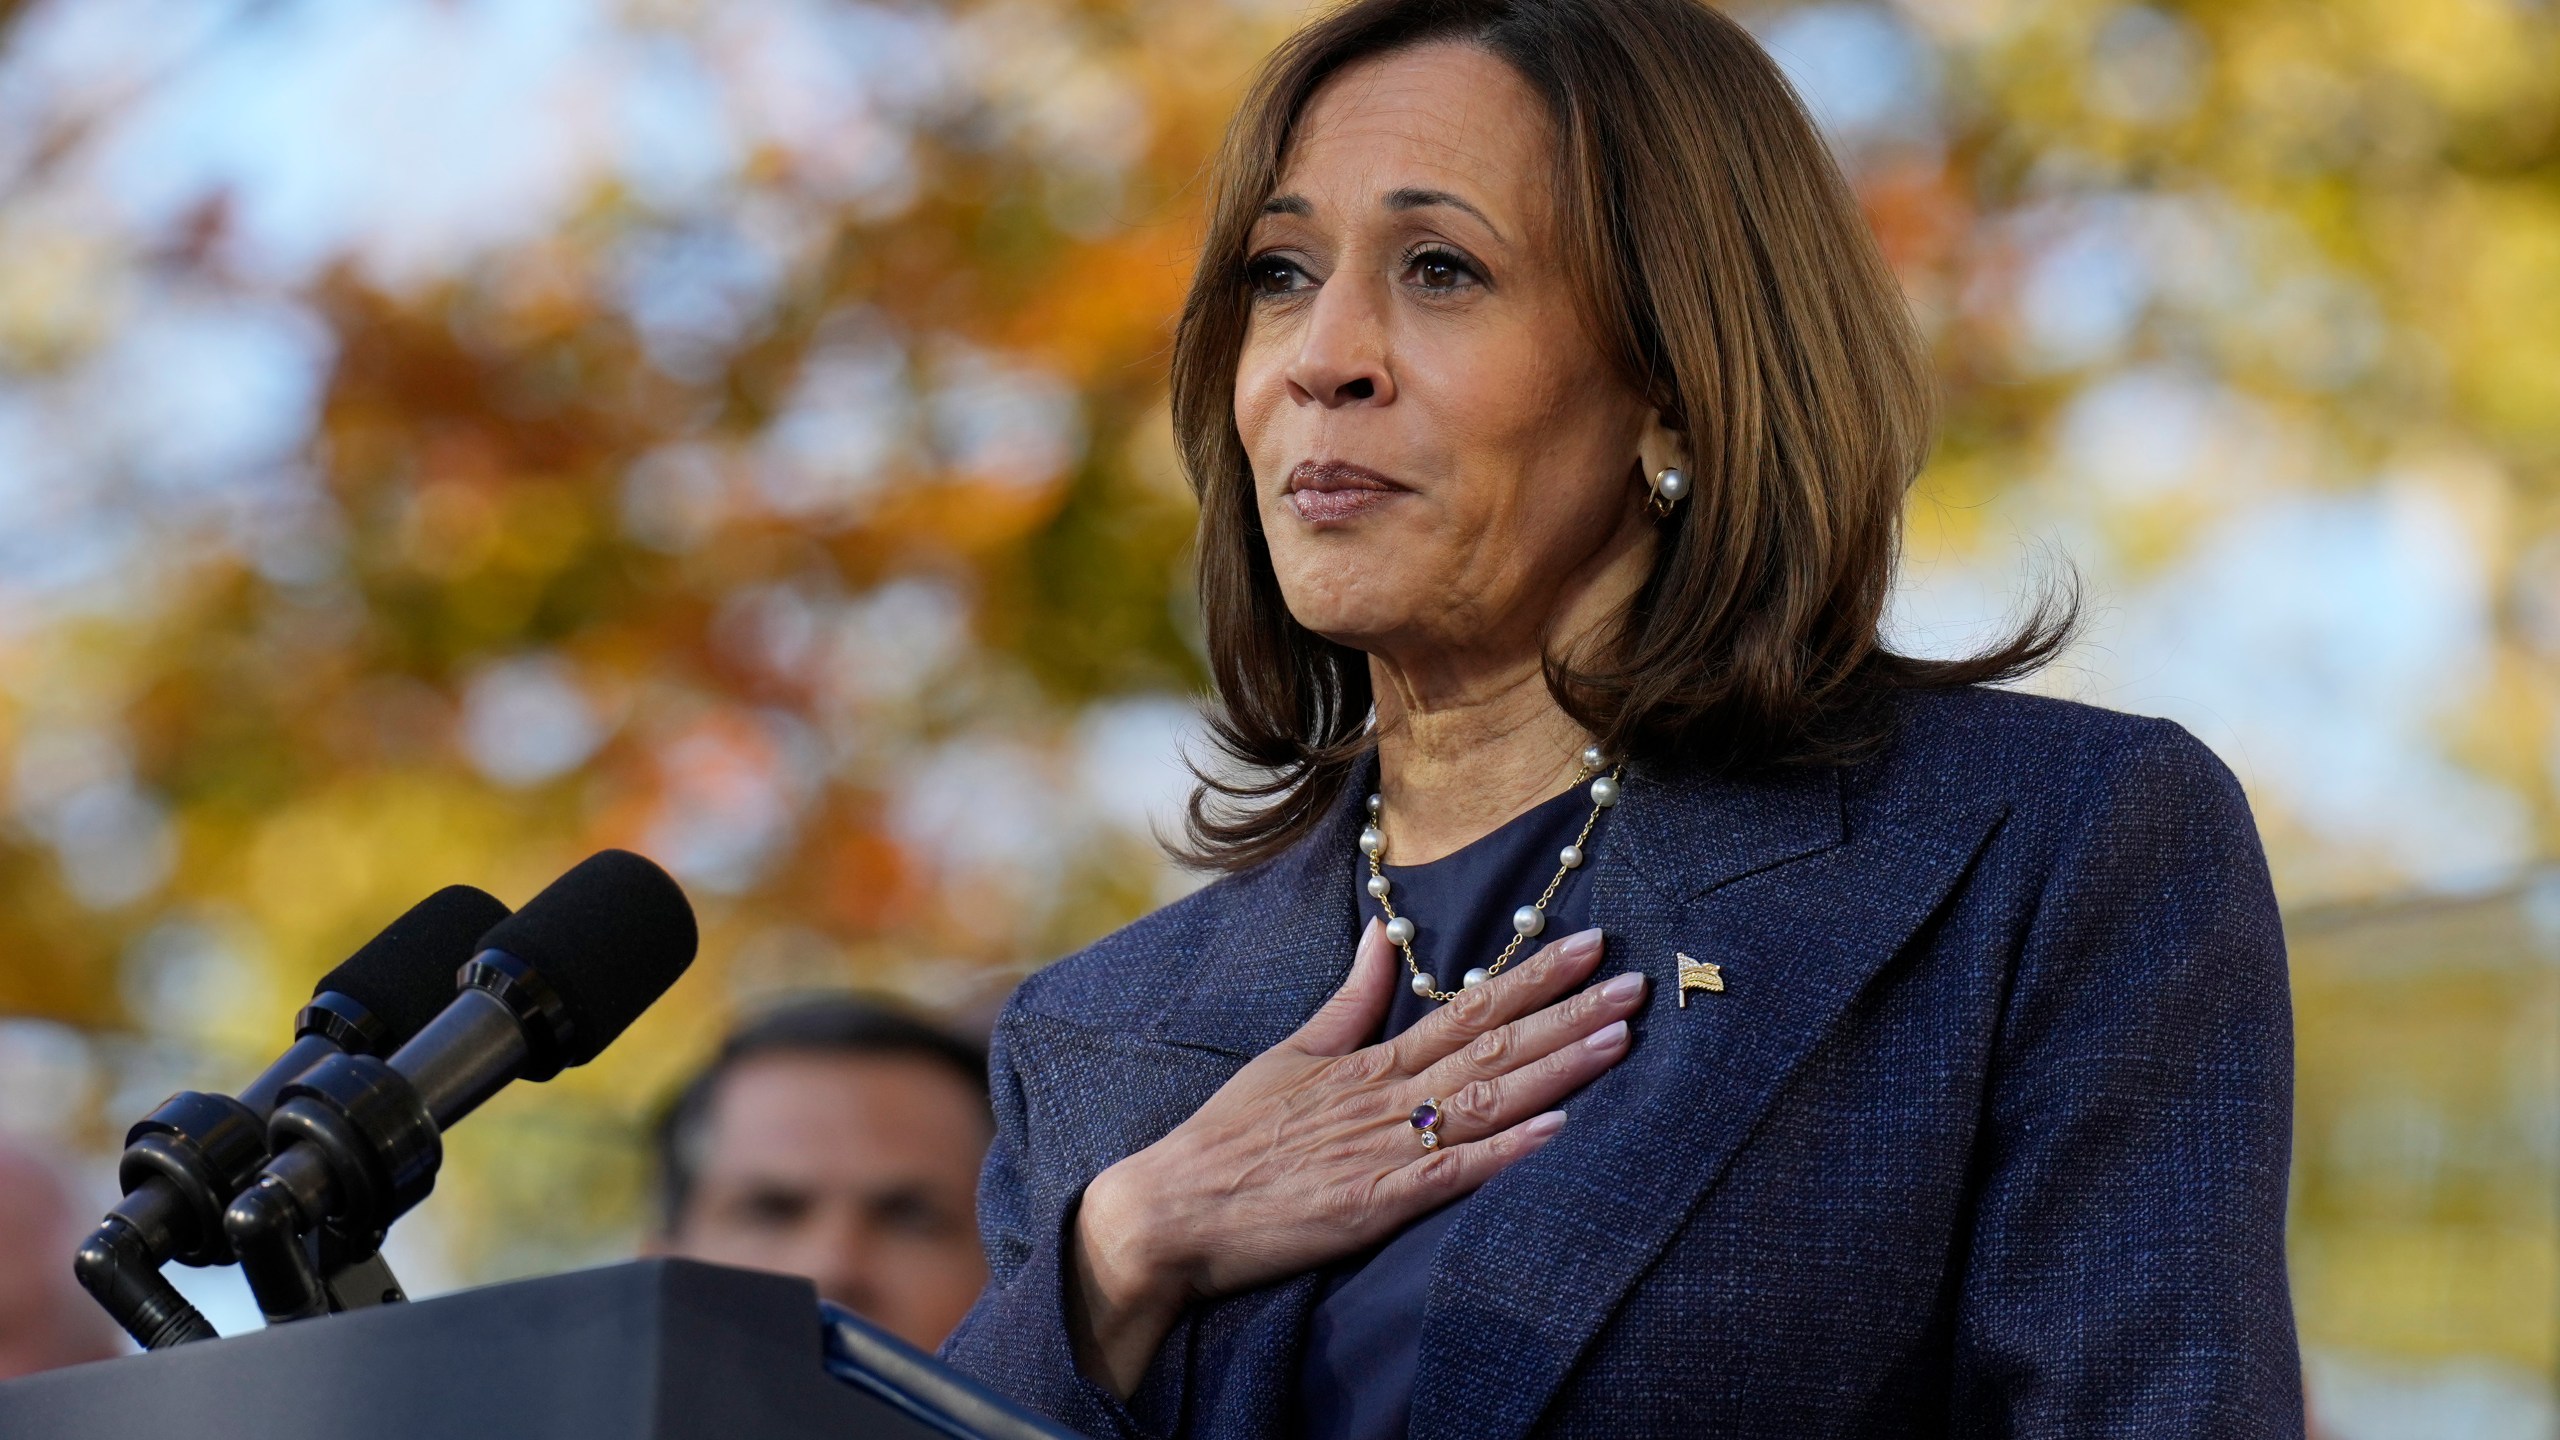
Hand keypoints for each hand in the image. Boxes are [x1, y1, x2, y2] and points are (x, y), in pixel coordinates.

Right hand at [1065, 919, 1643, 1395]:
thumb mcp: (1289, 1052)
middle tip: (1636, 982)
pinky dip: (1506, 1151)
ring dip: (1558, 1069)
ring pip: (1486, 1099)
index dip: (1536, 977)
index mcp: (1370, 1062)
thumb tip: (1387, 930)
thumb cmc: (1230, 1136)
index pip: (1469, 1008)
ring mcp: (1383, 1150)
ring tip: (1619, 1039)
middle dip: (1570, 1012)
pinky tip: (1558, 1131)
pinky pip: (1452, 1174)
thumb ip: (1349, 997)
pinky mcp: (1374, 1205)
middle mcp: (1386, 1098)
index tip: (1594, 944)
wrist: (1172, 1210)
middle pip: (1494, 1046)